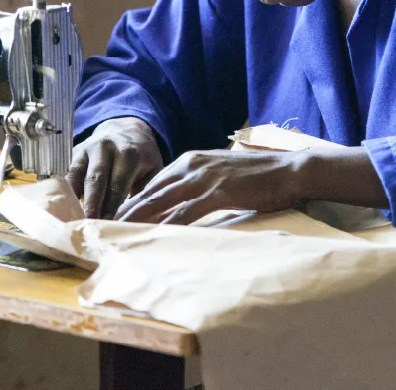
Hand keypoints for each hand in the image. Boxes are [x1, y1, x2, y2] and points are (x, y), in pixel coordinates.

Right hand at [66, 117, 162, 218]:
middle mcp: (105, 147)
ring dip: (75, 200)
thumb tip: (137, 219)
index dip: (112, 207)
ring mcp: (87, 148)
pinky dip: (67, 192)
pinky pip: (68, 174)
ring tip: (76, 221)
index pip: (117, 184)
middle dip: (92, 205)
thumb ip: (146, 191)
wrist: (125, 128)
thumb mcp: (153, 170)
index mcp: (128, 153)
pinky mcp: (75, 153)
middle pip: (95, 180)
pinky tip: (67, 209)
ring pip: (77, 176)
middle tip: (89, 226)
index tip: (109, 225)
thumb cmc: (142, 157)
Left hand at [114, 149, 304, 224]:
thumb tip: (182, 202)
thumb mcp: (221, 174)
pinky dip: (169, 223)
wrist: (288, 170)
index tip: (118, 214)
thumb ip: (199, 183)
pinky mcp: (218, 192)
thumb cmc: (258, 175)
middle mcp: (192, 165)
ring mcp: (204, 177)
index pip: (155, 181)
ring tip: (120, 230)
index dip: (135, 199)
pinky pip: (187, 211)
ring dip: (139, 216)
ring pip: (162, 199)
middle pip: (151, 189)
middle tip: (107, 225)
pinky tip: (157, 234)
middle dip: (128, 208)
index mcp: (192, 159)